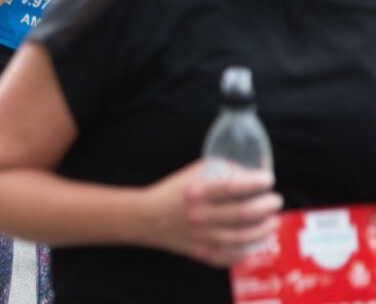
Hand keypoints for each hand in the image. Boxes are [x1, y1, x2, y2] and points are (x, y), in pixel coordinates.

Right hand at [142, 160, 281, 267]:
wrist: (148, 217)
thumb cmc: (175, 191)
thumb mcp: (194, 173)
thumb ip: (221, 169)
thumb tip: (251, 172)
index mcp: (196, 193)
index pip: (231, 187)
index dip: (255, 183)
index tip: (268, 179)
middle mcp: (199, 216)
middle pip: (243, 214)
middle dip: (266, 207)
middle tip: (275, 201)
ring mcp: (201, 237)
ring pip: (243, 238)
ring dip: (264, 230)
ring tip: (273, 222)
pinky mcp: (202, 253)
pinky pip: (232, 256)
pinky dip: (248, 249)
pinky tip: (256, 241)